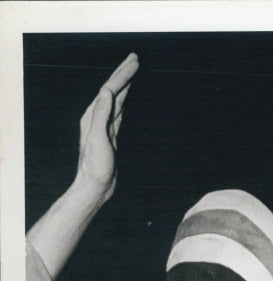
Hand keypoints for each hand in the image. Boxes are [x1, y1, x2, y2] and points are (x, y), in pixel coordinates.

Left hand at [76, 52, 138, 202]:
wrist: (95, 186)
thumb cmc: (95, 166)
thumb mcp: (98, 138)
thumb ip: (101, 114)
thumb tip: (106, 91)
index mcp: (93, 115)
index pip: (110, 89)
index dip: (123, 75)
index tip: (135, 62)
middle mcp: (97, 117)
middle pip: (112, 90)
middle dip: (123, 74)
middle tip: (135, 59)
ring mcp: (104, 126)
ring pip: (116, 99)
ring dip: (124, 85)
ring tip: (132, 73)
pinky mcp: (110, 135)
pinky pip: (118, 112)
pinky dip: (123, 101)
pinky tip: (126, 98)